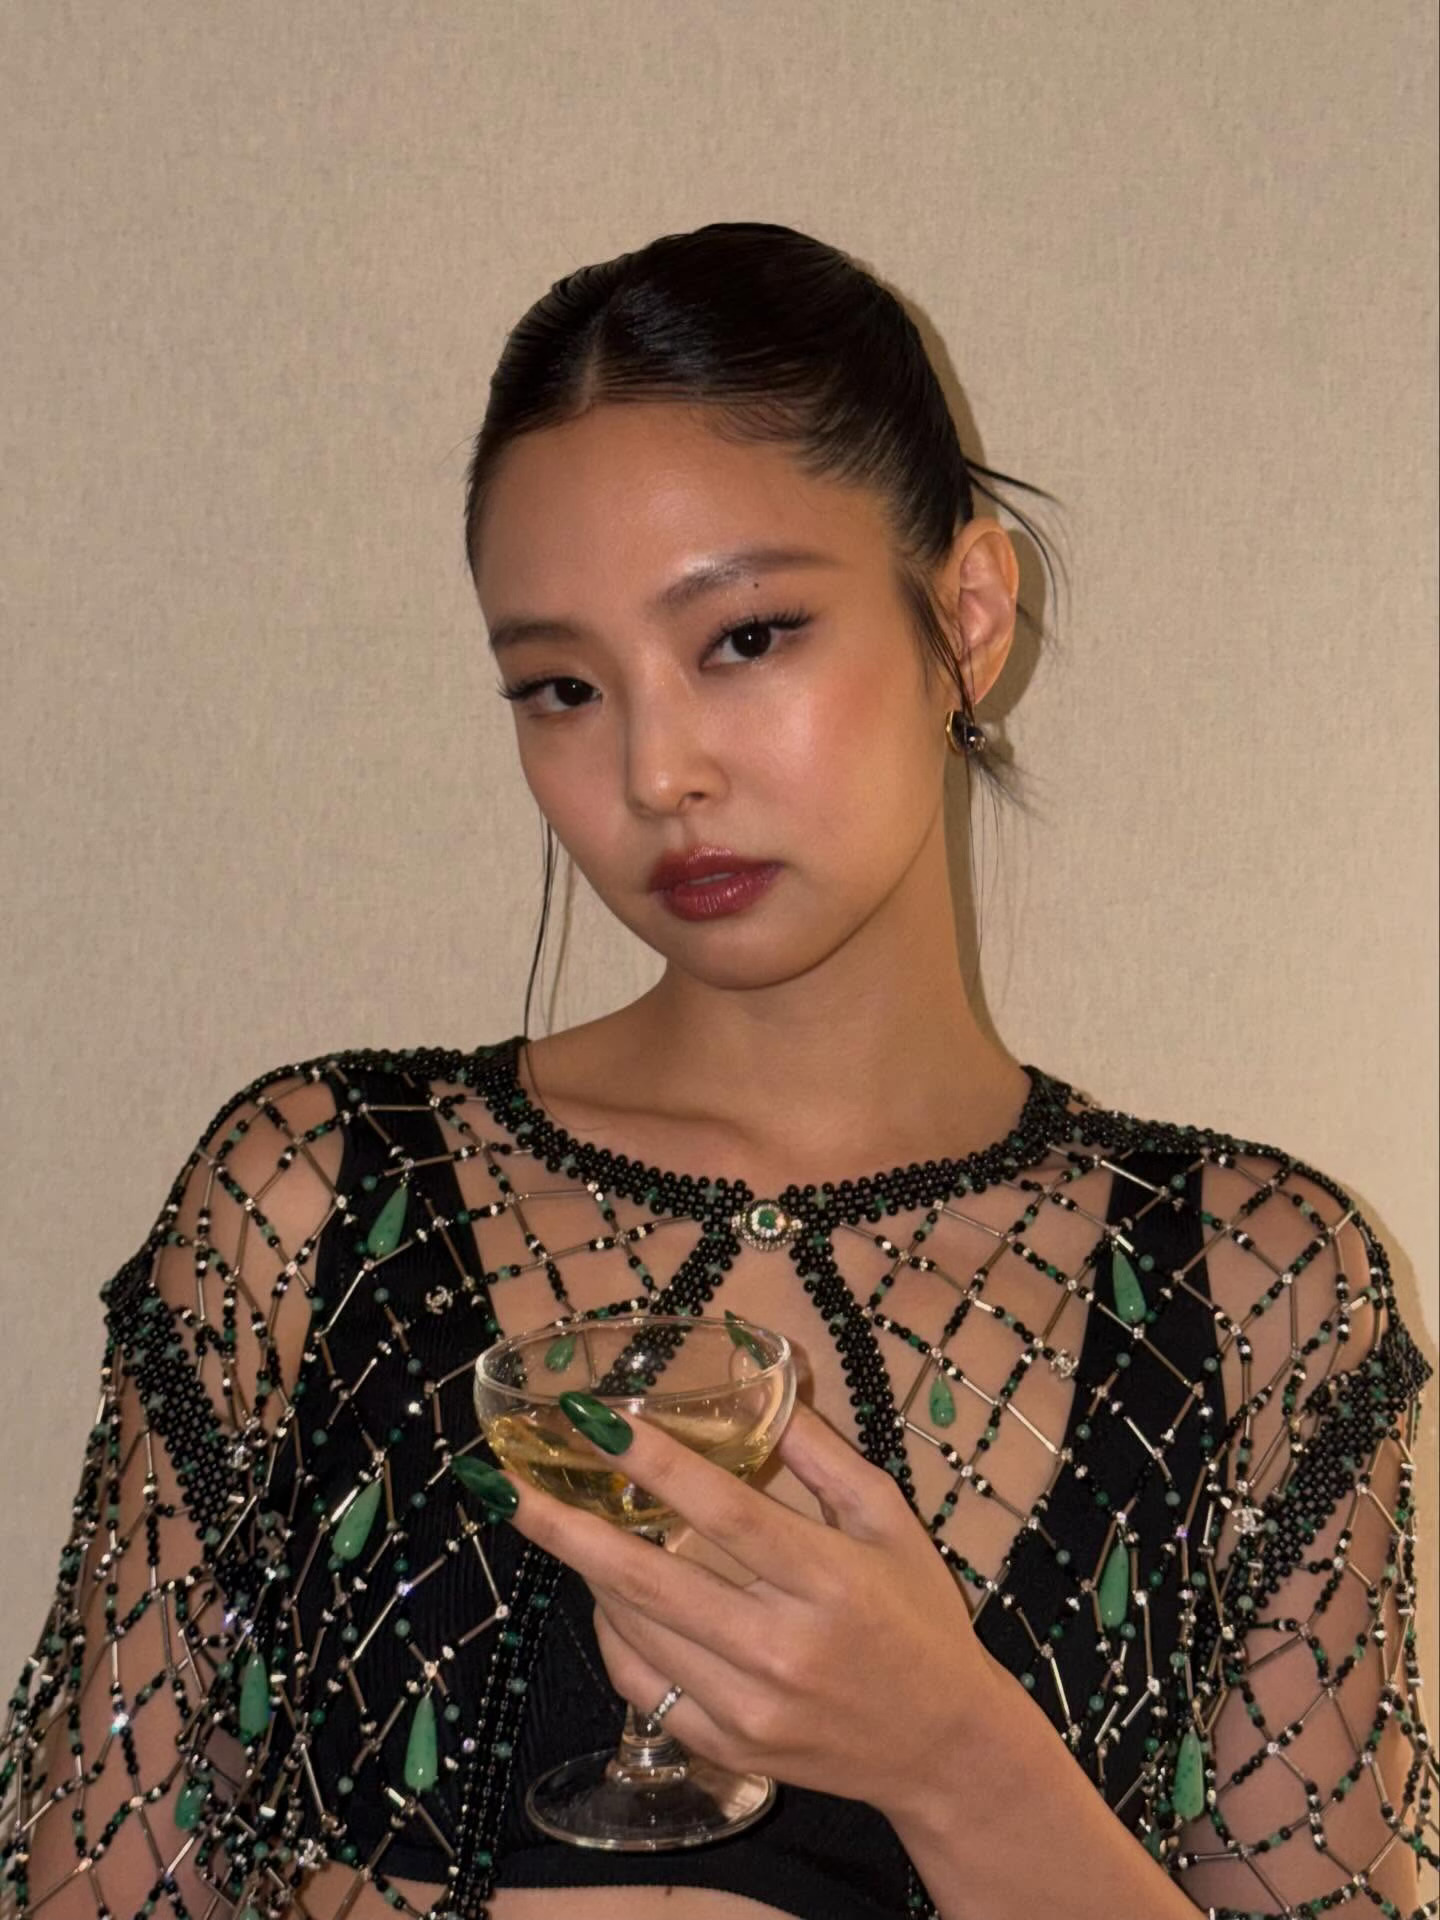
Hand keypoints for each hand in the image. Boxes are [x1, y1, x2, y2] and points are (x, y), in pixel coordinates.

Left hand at [494, 1391, 1009, 1816]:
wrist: (943, 1746)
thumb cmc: (917, 1616)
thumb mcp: (888, 1521)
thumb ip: (824, 1455)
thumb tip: (764, 1385)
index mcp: (826, 1578)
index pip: (722, 1510)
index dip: (652, 1462)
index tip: (590, 1420)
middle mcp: (782, 1646)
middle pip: (650, 1581)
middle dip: (565, 1527)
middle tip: (506, 1485)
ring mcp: (750, 1707)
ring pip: (635, 1633)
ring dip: (587, 1573)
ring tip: (558, 1523)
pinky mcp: (731, 1748)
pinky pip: (643, 1687)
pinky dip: (613, 1636)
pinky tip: (609, 1598)